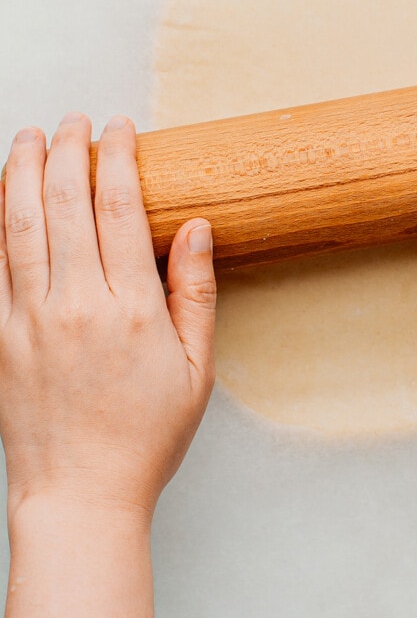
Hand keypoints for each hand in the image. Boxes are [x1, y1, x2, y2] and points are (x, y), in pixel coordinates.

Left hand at [0, 112, 215, 521]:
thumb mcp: (195, 369)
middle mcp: (76, 304)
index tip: (119, 128)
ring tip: (27, 135)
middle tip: (73, 119)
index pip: (119, 208)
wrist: (80, 497)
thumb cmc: (144, 438)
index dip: (117, 158)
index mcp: (130, 309)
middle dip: (68, 148)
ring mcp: (30, 320)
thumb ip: (194, 292)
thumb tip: (196, 228)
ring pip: (20, 225)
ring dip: (21, 171)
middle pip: (66, 203)